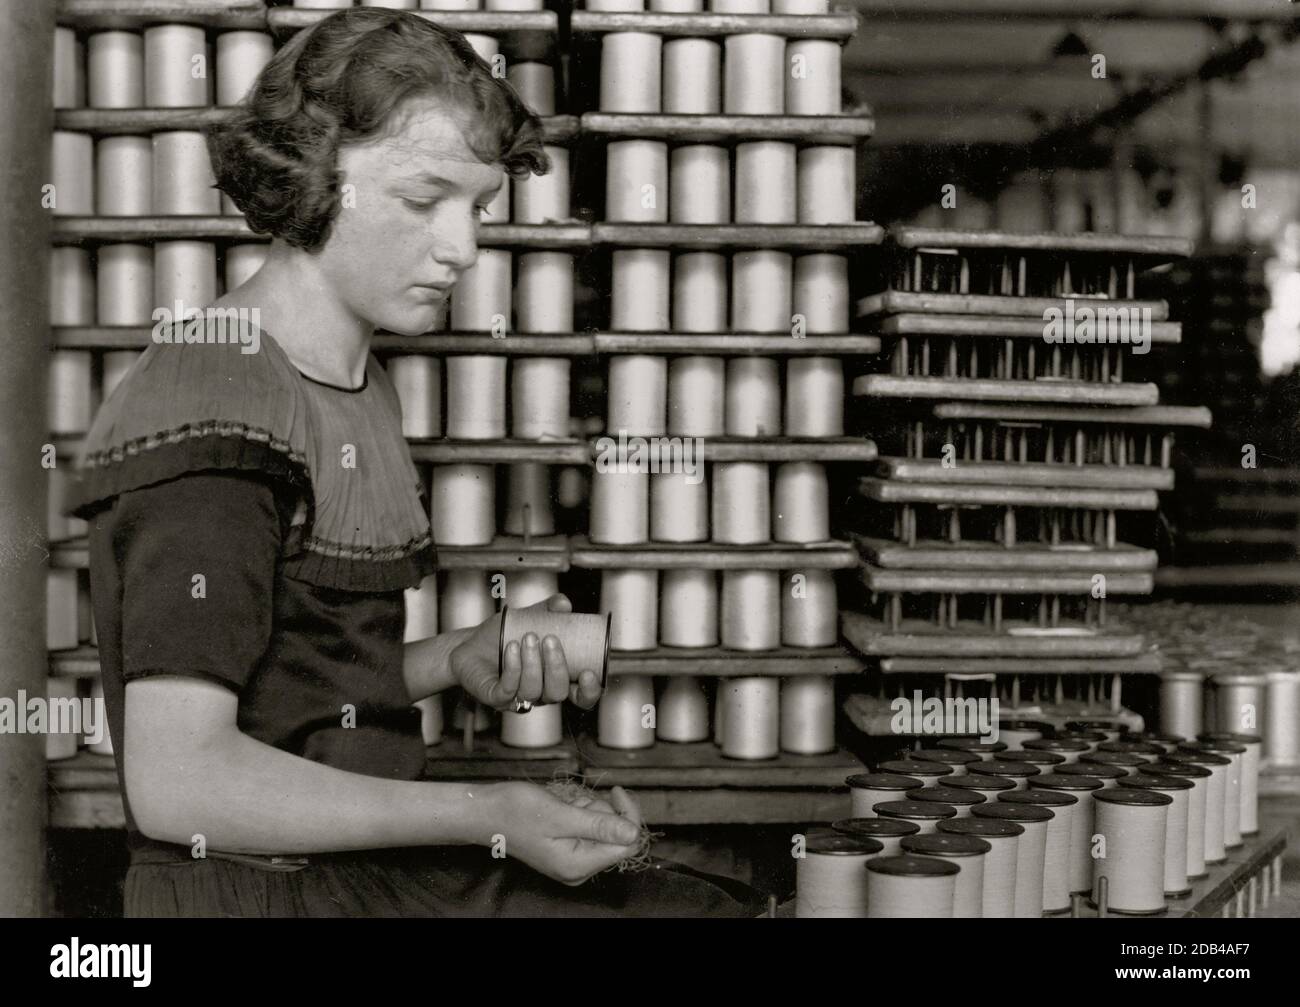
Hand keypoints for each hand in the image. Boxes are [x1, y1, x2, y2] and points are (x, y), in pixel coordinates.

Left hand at [450, 594, 602, 710]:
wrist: (470, 643)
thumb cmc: (504, 635)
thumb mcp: (528, 617)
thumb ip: (548, 610)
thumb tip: (564, 604)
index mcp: (556, 679)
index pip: (582, 696)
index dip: (590, 690)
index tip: (589, 673)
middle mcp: (540, 693)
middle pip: (558, 693)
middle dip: (557, 667)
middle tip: (549, 639)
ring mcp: (517, 699)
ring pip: (533, 692)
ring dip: (532, 664)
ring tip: (526, 637)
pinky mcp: (495, 698)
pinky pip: (508, 690)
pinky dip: (513, 668)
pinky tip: (511, 648)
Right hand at [489, 781, 642, 885]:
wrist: (486, 812)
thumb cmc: (515, 812)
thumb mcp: (560, 815)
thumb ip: (599, 826)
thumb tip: (633, 832)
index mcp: (578, 865)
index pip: (627, 844)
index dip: (628, 815)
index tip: (616, 792)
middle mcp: (578, 869)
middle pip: (615, 836)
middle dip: (598, 811)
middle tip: (573, 802)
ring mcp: (573, 860)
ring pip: (601, 827)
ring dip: (586, 808)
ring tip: (561, 805)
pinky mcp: (567, 850)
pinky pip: (587, 827)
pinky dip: (578, 812)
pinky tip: (559, 808)